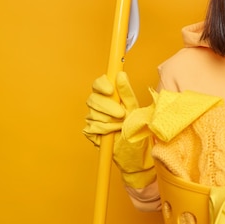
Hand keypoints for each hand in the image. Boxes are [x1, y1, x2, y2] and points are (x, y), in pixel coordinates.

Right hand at [83, 72, 154, 187]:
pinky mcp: (89, 130)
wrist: (134, 149)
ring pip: (94, 114)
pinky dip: (106, 130)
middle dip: (108, 107)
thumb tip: (121, 74)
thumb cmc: (135, 126)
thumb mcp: (134, 107)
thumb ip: (126, 92)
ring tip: (121, 126)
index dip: (102, 85)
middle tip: (122, 114)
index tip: (111, 90)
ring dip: (110, 121)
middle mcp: (98, 104)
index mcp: (108, 95)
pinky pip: (93, 126)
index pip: (98, 84)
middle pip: (93, 99)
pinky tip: (113, 133)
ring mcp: (92, 117)